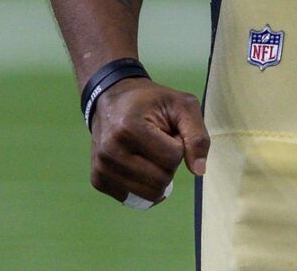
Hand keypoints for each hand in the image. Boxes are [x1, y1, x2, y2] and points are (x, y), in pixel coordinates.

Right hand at [88, 78, 208, 208]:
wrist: (111, 98)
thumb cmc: (150, 102)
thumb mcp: (182, 105)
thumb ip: (197, 135)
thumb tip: (199, 171)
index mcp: (128, 128)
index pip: (172, 157)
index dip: (178, 145)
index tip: (167, 131)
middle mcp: (110, 151)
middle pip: (161, 181)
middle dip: (168, 164)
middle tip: (159, 143)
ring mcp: (101, 168)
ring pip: (149, 195)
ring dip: (157, 176)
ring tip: (148, 153)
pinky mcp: (98, 180)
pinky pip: (134, 199)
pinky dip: (142, 185)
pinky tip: (136, 163)